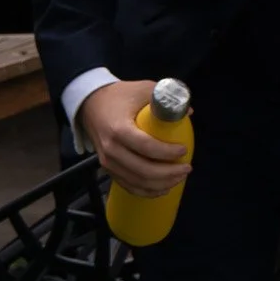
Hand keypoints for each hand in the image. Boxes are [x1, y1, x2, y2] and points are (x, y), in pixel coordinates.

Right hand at [79, 79, 191, 196]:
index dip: (167, 152)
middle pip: (144, 170)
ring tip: (179, 177)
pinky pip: (129, 186)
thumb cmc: (119, 96)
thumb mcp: (142, 89)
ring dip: (161, 184)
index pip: (146, 147)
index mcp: (119, 129)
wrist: (90, 104)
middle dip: (169, 173)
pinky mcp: (108, 169)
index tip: (183, 149)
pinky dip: (147, 191)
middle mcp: (112, 150)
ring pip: (138, 182)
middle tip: (187, 168)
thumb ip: (165, 98)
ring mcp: (108, 162)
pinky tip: (163, 188)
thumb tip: (189, 112)